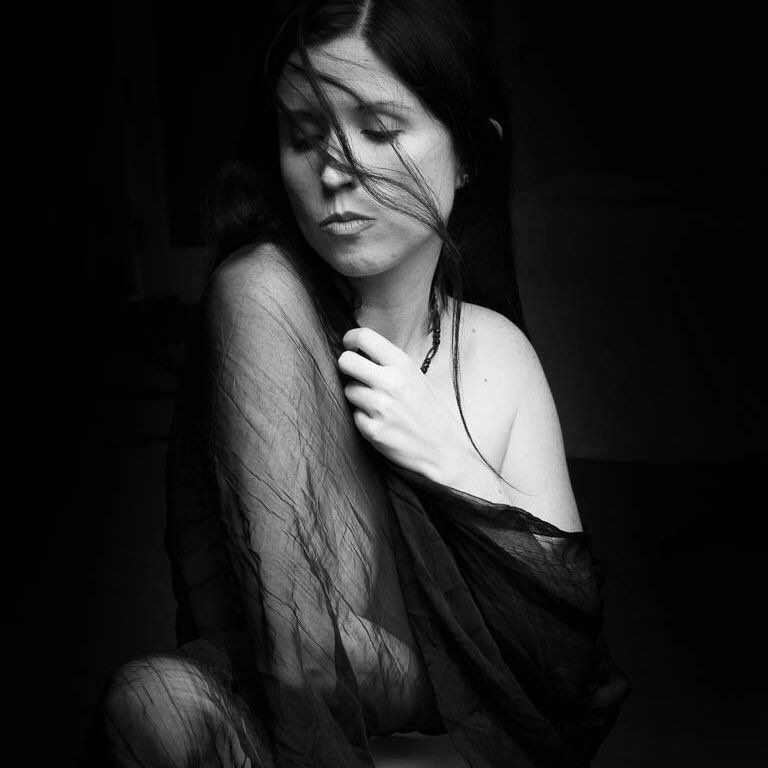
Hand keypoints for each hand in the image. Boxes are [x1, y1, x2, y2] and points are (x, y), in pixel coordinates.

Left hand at [337, 327, 469, 479]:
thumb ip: (390, 364)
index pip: (364, 337)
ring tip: (378, 405)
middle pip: (346, 361)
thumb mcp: (416, 377)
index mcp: (402, 365)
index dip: (351, 339)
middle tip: (355, 374)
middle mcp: (390, 382)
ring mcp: (380, 407)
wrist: (443, 449)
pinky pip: (355, 415)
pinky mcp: (373, 430)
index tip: (350, 346)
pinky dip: (364, 418)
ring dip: (358, 396)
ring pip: (349, 390)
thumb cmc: (430, 412)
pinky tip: (382, 422)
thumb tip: (360, 350)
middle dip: (347, 366)